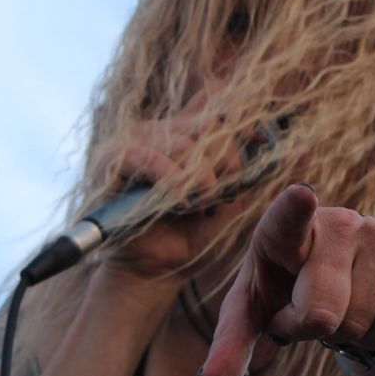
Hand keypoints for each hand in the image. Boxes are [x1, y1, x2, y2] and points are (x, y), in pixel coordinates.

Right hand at [93, 95, 246, 278]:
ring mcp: (134, 140)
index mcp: (186, 134)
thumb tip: (262, 141)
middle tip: (222, 194)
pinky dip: (170, 181)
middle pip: (208, 124)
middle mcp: (160, 130)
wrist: (154, 269)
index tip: (260, 138)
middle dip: (225, 162)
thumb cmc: (188, 235)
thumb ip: (240, 170)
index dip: (240, 117)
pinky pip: (149, 157)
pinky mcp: (112, 159)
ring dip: (200, 180)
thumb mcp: (225, 199)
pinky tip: (176, 203)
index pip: (215, 105)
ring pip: (183, 144)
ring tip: (200, 205)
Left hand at [197, 185, 374, 375]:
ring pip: (359, 321)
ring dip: (346, 332)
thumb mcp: (255, 317)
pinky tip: (369, 309)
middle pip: (320, 313)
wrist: (352, 287)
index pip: (286, 220)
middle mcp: (333, 220)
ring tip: (342, 306)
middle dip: (310, 330)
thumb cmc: (288, 296)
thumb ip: (230, 346)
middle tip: (308, 312)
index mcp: (281, 229)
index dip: (293, 209)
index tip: (302, 198)